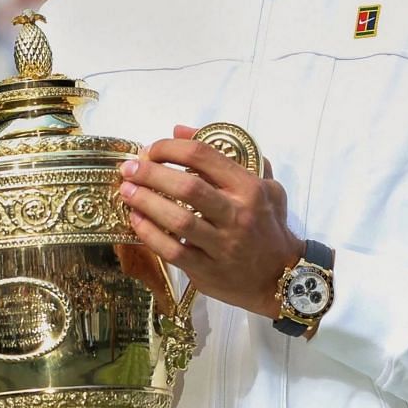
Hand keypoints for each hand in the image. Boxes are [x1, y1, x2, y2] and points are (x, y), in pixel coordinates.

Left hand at [121, 125, 300, 318]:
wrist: (281, 276)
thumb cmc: (268, 226)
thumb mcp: (265, 186)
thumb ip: (228, 156)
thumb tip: (180, 130)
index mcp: (250, 188)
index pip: (205, 156)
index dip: (171, 149)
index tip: (151, 150)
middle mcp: (238, 214)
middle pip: (188, 186)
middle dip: (151, 174)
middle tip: (129, 169)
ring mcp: (224, 244)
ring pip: (178, 219)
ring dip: (146, 202)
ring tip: (126, 192)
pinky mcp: (208, 269)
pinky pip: (172, 250)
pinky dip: (149, 234)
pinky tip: (135, 220)